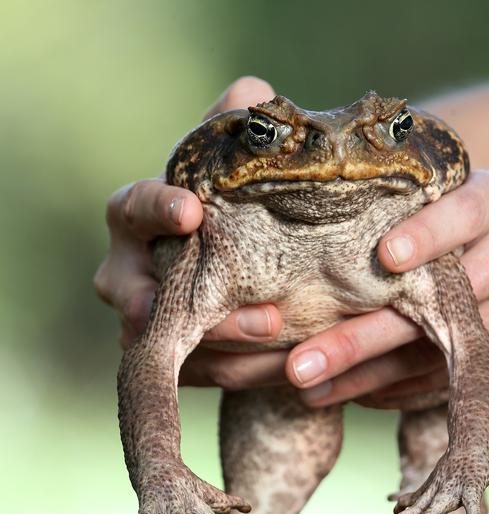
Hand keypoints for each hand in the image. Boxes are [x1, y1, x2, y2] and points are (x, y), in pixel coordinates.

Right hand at [94, 75, 291, 387]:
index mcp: (138, 214)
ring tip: (281, 333)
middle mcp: (130, 272)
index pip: (133, 208)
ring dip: (228, 347)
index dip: (157, 210)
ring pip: (172, 345)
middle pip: (136, 296)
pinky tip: (292, 364)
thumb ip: (242, 123)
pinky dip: (245, 372)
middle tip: (254, 312)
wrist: (254, 260)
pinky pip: (205, 375)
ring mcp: (149, 323)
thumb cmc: (236, 198)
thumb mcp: (242, 157)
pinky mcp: (181, 361)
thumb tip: (250, 97)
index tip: (192, 212)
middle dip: (185, 305)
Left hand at [283, 169, 488, 407]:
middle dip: (360, 339)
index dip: (427, 234)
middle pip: (433, 305)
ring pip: (435, 354)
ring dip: (366, 378)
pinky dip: (404, 391)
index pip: (466, 213)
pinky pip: (456, 379)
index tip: (386, 258)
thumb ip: (444, 213)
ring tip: (309, 390)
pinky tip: (358, 397)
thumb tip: (356, 240)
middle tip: (300, 363)